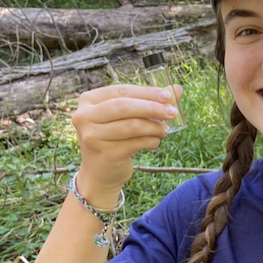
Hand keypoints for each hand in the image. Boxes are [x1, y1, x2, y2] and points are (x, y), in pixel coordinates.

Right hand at [71, 82, 182, 202]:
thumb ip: (149, 101)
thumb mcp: (126, 117)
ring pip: (132, 126)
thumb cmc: (114, 139)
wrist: (100, 173)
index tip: (168, 95)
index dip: (146, 92)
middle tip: (172, 112)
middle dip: (152, 108)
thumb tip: (177, 89)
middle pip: (124, 106)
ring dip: (154, 127)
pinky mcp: (105, 153)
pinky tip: (154, 143)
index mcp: (88, 100)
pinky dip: (150, 141)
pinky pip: (136, 143)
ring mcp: (93, 136)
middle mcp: (85, 116)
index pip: (121, 91)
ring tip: (164, 130)